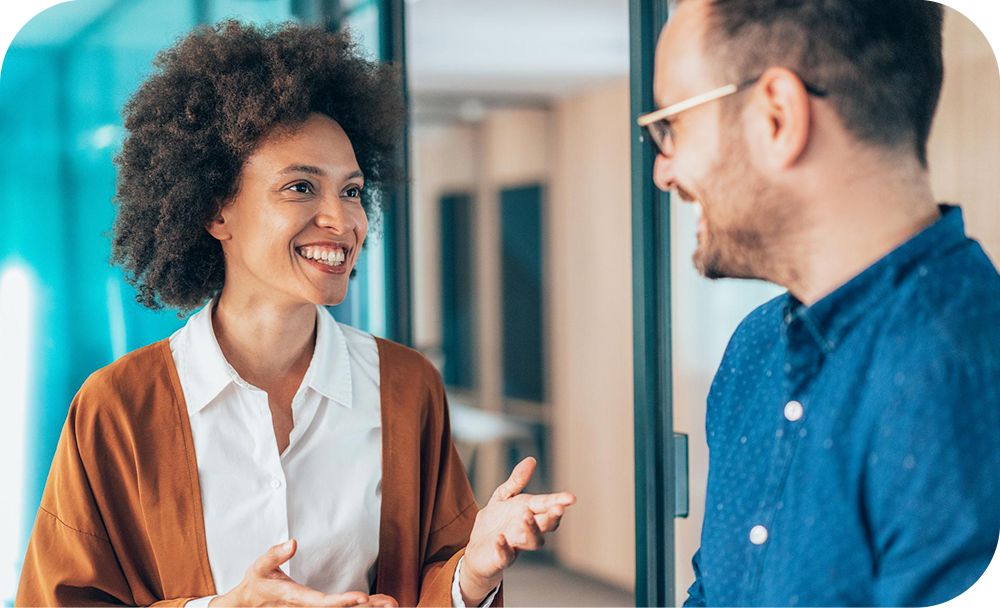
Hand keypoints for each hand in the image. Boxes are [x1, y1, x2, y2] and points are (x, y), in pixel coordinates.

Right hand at [209, 539, 395, 606]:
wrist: (247, 604)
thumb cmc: (256, 583)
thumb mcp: (260, 566)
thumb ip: (275, 554)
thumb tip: (293, 543)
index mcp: (295, 598)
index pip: (322, 602)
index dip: (343, 601)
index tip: (363, 598)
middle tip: (390, 603)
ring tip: (390, 603)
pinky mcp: (314, 607)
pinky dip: (356, 607)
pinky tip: (375, 604)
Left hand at [460, 457, 575, 604]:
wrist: (478, 548)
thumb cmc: (496, 521)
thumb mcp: (504, 496)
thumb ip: (517, 481)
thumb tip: (531, 459)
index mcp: (529, 512)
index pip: (547, 506)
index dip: (559, 501)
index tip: (571, 497)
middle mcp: (527, 529)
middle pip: (545, 525)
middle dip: (551, 517)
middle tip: (557, 509)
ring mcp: (516, 544)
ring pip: (532, 542)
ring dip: (531, 530)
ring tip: (526, 516)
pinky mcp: (501, 557)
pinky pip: (506, 556)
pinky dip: (504, 549)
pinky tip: (500, 539)